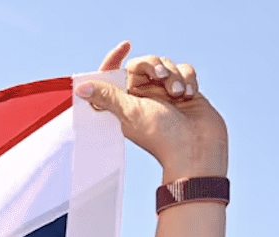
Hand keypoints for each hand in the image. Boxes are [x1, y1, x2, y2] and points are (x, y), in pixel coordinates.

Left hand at [78, 42, 227, 182]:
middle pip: (143, 63)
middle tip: (162, 76)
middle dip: (154, 65)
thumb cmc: (162, 136)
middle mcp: (143, 97)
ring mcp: (165, 94)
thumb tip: (81, 88)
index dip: (115, 59)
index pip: (114, 74)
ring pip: (166, 65)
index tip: (125, 46)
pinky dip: (188, 78)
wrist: (197, 149)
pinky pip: (185, 70)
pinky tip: (190, 94)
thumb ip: (107, 97)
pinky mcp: (185, 91)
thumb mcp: (130, 113)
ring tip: (178, 94)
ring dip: (174, 75)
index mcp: (124, 102)